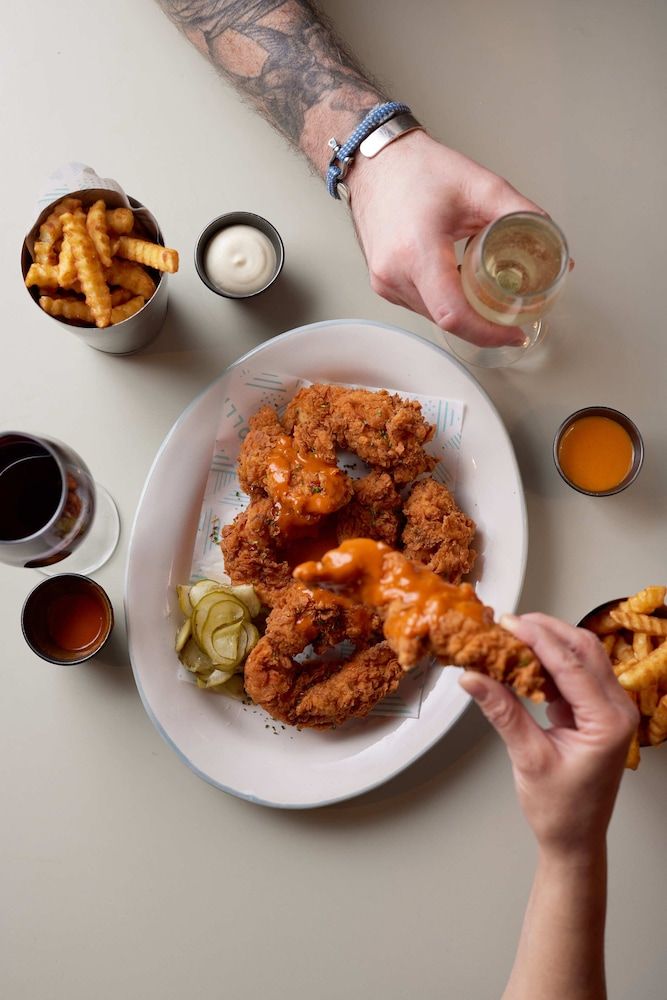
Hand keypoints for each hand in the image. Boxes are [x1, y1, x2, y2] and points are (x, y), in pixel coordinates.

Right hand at [347, 130, 543, 347]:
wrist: (377, 164)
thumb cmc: (419, 170)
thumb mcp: (481, 186)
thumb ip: (522, 215)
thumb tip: (556, 250)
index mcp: (418, 249)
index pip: (454, 313)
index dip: (488, 332)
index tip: (513, 332)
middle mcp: (395, 272)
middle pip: (448, 320)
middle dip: (483, 323)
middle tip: (511, 314)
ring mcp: (385, 282)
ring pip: (434, 317)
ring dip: (464, 313)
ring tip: (488, 297)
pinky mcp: (382, 284)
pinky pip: (421, 307)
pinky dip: (446, 302)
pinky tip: (460, 286)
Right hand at [459, 613, 638, 856]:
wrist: (574, 839)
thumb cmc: (560, 809)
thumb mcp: (527, 758)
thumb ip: (503, 711)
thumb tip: (473, 677)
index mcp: (609, 722)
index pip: (572, 664)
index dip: (538, 639)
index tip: (508, 623)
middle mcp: (618, 710)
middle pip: (584, 650)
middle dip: (545, 631)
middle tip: (507, 624)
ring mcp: (610, 709)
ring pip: (582, 657)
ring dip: (548, 643)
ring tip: (511, 638)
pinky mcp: (596, 711)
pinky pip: (576, 673)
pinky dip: (549, 662)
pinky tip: (523, 662)